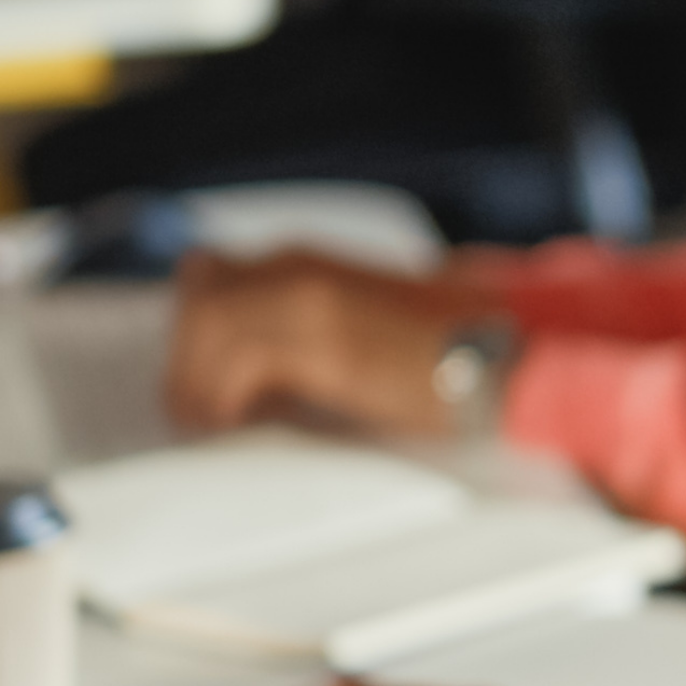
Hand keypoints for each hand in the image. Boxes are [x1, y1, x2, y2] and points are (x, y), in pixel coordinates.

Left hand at [168, 248, 499, 436]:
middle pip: (198, 301)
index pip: (206, 277)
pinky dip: (229, 399)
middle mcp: (298, 267)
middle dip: (188, 361)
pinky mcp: (322, 337)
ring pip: (207, 329)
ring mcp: (308, 296)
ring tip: (218, 424)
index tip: (198, 378)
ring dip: (201, 384)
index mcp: (304, 261)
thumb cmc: (439, 352)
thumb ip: (299, 327)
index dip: (194, 332)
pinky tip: (247, 424)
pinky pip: (239, 363)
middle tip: (198, 411)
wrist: (497, 357)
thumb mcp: (354, 323)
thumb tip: (246, 370)